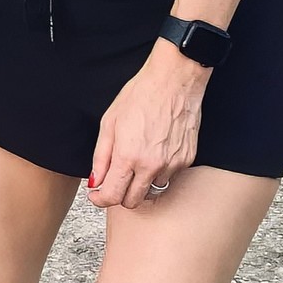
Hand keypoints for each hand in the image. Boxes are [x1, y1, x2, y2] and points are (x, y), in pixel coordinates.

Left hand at [85, 42, 207, 209]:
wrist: (174, 81)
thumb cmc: (141, 95)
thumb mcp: (109, 123)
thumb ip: (101, 157)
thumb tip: (96, 180)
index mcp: (128, 156)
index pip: (112, 196)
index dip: (100, 199)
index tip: (97, 194)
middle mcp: (152, 165)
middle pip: (133, 201)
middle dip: (120, 194)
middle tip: (114, 180)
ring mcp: (172, 164)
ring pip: (152, 190)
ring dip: (141, 183)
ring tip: (137, 161)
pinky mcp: (187, 160)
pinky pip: (169, 176)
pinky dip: (159, 171)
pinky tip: (154, 151)